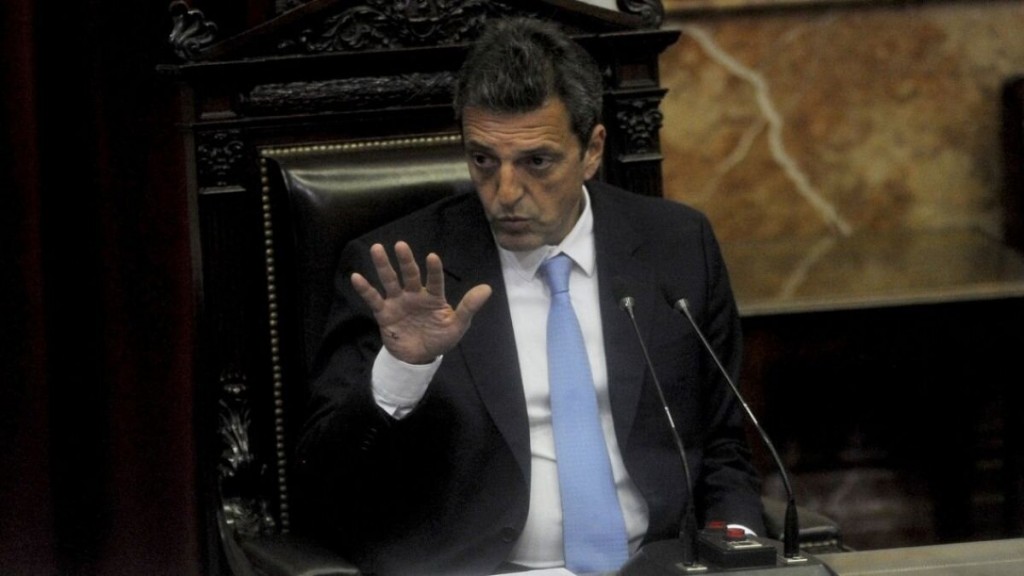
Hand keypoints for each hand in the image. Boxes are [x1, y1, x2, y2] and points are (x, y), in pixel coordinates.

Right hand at [350, 241, 492, 364]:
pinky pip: (374, 299)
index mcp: (434, 297)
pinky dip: (365, 289)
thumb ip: (468, 307)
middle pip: (410, 274)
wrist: (418, 358)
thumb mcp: (457, 326)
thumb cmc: (439, 338)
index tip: (432, 257)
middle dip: (405, 261)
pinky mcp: (384, 313)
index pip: (435, 280)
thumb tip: (487, 288)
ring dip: (383, 266)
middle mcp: (415, 294)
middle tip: (401, 244)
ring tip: (377, 249)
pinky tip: (356, 277)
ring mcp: (398, 302)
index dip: (434, 270)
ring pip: (390, 281)